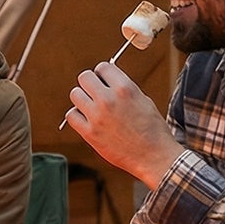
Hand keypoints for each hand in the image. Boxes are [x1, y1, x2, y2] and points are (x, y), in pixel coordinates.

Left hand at [64, 65, 183, 187]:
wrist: (153, 156)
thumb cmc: (152, 130)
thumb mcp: (143, 100)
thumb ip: (124, 88)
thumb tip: (108, 80)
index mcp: (125, 89)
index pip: (103, 67)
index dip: (102, 73)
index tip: (103, 79)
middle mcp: (108, 100)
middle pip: (84, 77)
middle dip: (90, 83)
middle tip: (95, 92)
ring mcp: (97, 116)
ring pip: (75, 94)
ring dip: (82, 98)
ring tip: (91, 106)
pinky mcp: (89, 133)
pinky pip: (71, 115)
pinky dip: (77, 116)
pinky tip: (86, 119)